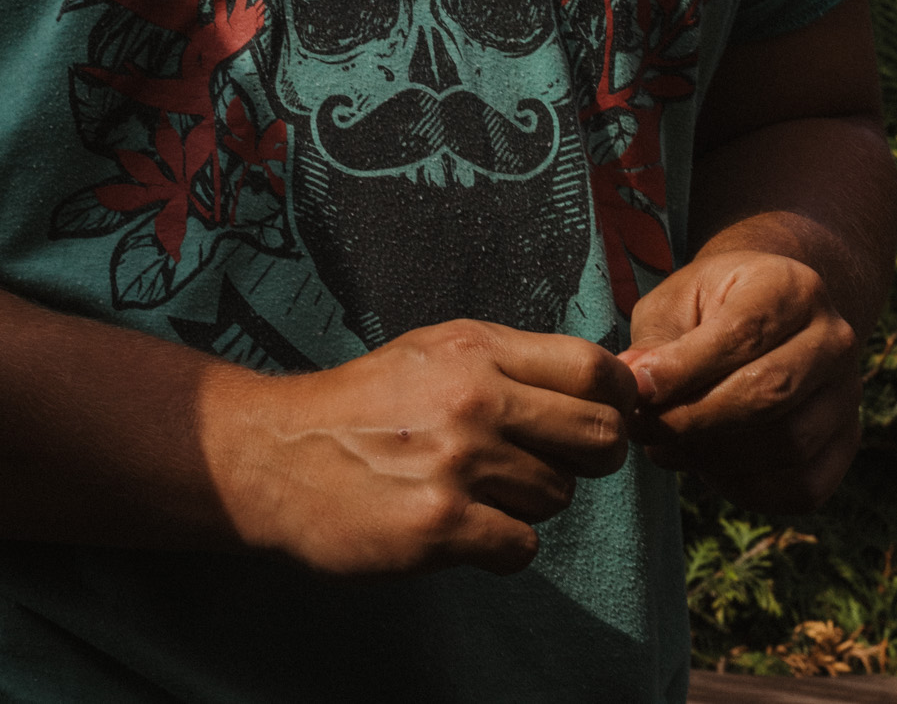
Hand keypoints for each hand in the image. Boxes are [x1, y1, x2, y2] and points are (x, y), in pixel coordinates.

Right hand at [204, 321, 636, 576]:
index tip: (610, 415)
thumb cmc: (362, 405)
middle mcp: (474, 399)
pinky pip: (522, 547)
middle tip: (546, 461)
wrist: (276, 455)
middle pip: (600, 436)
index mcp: (474, 349)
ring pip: (557, 496)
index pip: (593, 368)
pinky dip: (499, 545)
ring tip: (471, 488)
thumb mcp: (432, 352)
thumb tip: (607, 383)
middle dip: (587, 457)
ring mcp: (459, 464)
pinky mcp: (441, 526)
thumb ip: (510, 363)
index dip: (620, 398)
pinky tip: (459, 526)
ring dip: (526, 502)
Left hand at [623, 246, 861, 509]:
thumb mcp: (675, 303)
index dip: (685, 370)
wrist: (768, 316)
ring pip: (788, 446)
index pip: (742, 335)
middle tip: (644, 428)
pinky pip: (802, 486)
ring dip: (718, 458)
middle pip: (770, 395)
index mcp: (790, 287)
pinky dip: (747, 488)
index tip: (637, 391)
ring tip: (668, 446)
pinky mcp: (847, 442)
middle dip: (696, 420)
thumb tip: (636, 385)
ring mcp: (848, 394)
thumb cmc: (710, 308)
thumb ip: (657, 343)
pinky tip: (707, 466)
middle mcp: (834, 339)